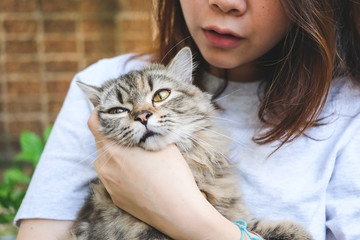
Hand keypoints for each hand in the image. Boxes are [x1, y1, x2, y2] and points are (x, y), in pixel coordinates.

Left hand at [87, 109, 247, 239]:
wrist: (178, 211)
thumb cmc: (173, 174)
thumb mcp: (160, 142)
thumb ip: (143, 129)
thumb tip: (138, 119)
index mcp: (113, 150)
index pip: (94, 123)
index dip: (99, 113)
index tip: (109, 111)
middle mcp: (105, 167)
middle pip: (101, 143)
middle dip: (113, 135)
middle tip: (132, 134)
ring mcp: (108, 184)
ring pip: (107, 161)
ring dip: (117, 154)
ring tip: (139, 157)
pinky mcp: (114, 197)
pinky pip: (112, 177)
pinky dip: (121, 171)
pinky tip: (140, 175)